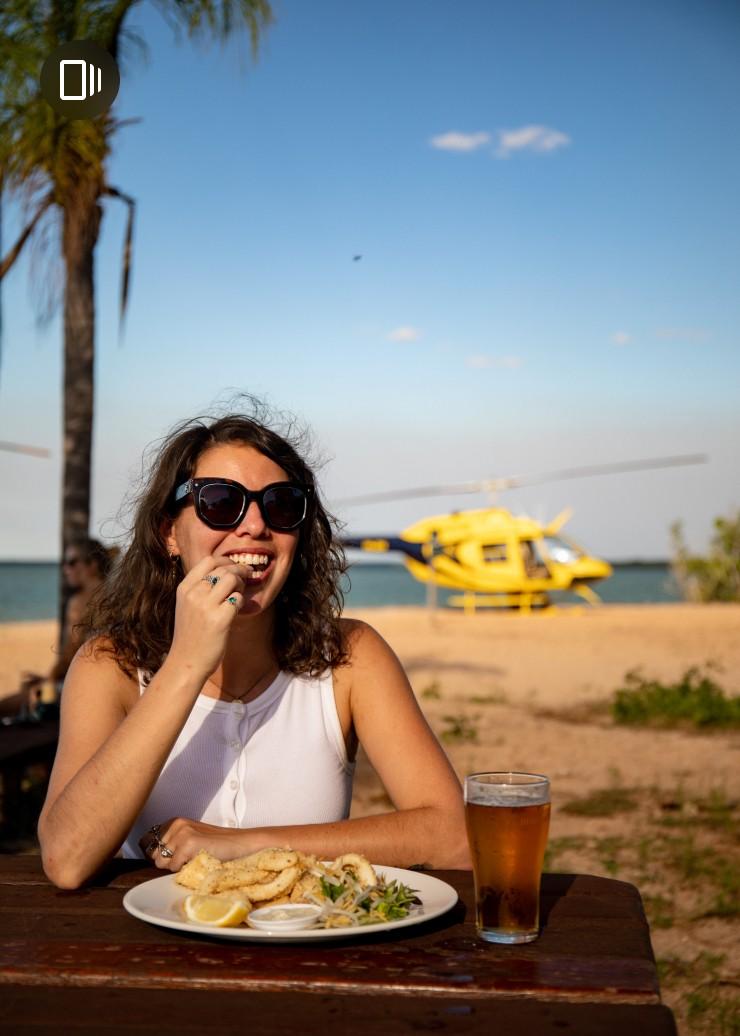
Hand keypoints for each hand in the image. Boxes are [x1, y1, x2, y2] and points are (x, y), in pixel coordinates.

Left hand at [139, 816, 252, 871]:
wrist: (240, 844)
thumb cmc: (217, 846)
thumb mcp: (190, 838)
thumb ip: (172, 844)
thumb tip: (151, 858)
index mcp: (174, 822)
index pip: (146, 842)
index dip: (156, 854)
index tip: (170, 858)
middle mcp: (176, 824)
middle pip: (153, 855)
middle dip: (166, 861)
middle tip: (186, 860)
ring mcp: (181, 832)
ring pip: (162, 862)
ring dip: (175, 866)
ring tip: (193, 860)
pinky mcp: (188, 843)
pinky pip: (174, 867)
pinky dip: (184, 869)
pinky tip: (198, 861)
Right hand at [167, 557, 247, 680]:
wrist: (185, 662)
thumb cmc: (189, 636)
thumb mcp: (186, 606)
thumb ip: (199, 590)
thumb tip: (224, 574)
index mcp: (184, 588)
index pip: (208, 561)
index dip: (225, 560)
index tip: (234, 566)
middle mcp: (193, 594)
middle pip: (223, 568)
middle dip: (239, 570)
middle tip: (247, 576)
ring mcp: (206, 606)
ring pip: (231, 579)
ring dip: (241, 583)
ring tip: (240, 593)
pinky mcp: (219, 619)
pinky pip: (237, 599)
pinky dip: (241, 601)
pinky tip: (237, 609)